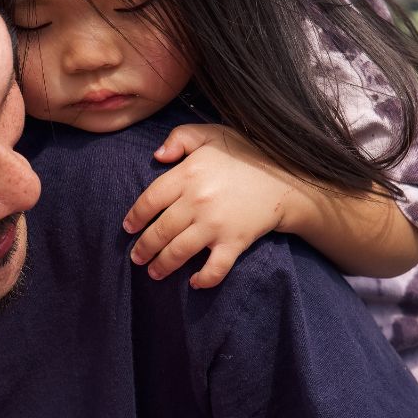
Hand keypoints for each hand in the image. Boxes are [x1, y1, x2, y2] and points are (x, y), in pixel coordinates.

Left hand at [122, 122, 300, 287]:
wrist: (288, 178)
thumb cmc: (246, 155)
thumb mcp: (212, 134)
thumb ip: (181, 138)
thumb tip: (157, 155)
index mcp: (188, 174)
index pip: (150, 200)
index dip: (135, 217)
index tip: (129, 228)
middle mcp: (197, 201)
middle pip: (160, 230)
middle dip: (144, 248)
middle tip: (136, 258)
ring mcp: (216, 224)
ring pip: (179, 251)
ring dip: (162, 265)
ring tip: (154, 273)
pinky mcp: (235, 242)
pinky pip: (215, 268)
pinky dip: (204, 279)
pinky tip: (194, 283)